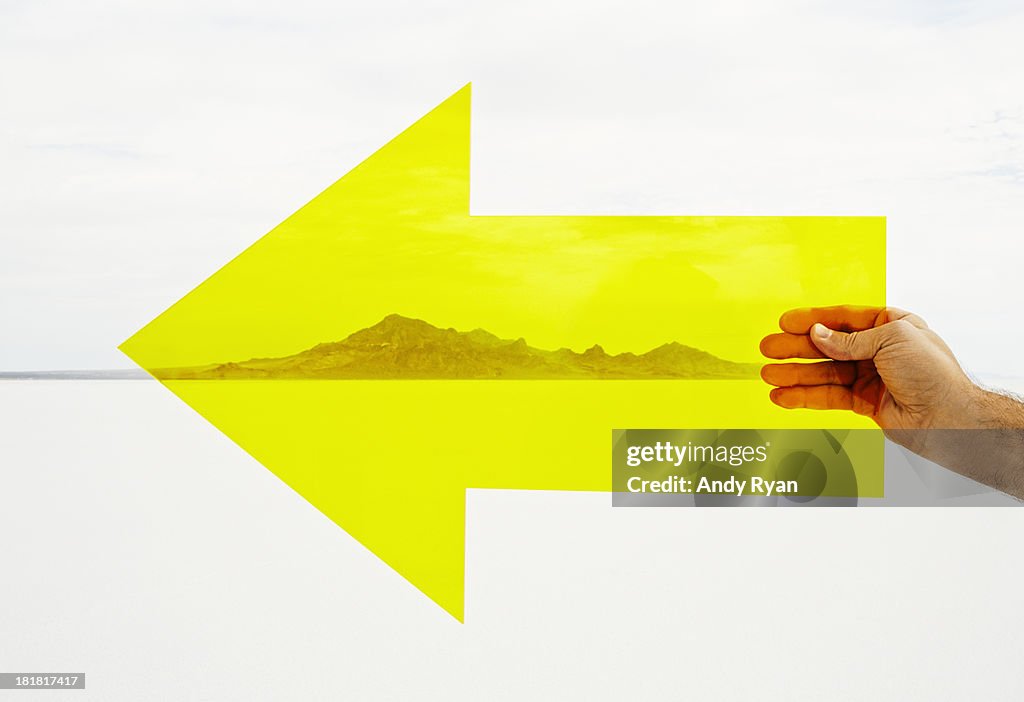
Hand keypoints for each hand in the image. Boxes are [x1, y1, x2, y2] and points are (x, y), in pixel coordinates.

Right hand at [759, 306, 975, 431]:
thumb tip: (817, 334)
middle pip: (828, 346)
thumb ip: (850, 340)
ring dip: (795, 375)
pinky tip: (784, 396)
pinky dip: (805, 397)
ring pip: (824, 373)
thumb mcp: (891, 341)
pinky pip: (829, 397)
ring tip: (767, 376)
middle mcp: (878, 350)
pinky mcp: (864, 402)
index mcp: (889, 326)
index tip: (785, 322)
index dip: (813, 319)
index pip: (843, 319)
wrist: (950, 418)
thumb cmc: (932, 373)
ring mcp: (869, 377)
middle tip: (768, 349)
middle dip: (796, 348)